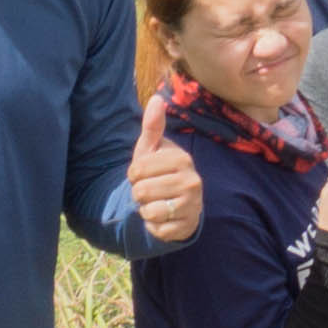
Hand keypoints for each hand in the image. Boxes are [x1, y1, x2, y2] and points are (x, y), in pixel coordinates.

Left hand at [126, 88, 201, 243]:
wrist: (177, 204)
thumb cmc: (159, 173)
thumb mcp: (152, 150)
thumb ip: (152, 126)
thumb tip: (156, 99)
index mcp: (182, 159)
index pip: (137, 170)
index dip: (134, 175)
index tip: (145, 175)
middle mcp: (192, 181)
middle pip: (141, 191)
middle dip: (139, 194)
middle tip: (152, 191)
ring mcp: (192, 205)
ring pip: (149, 211)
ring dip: (146, 210)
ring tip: (157, 203)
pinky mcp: (187, 227)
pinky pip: (157, 229)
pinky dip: (153, 226)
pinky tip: (163, 218)